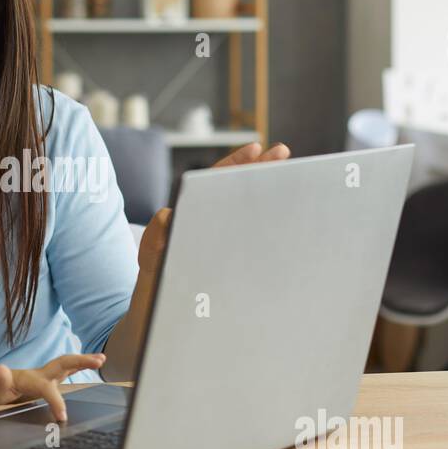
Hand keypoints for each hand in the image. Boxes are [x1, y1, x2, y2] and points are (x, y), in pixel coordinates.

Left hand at [0, 353, 106, 421]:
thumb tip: (1, 369)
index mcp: (30, 379)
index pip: (48, 389)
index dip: (57, 402)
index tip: (62, 418)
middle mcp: (40, 374)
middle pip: (63, 363)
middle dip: (81, 361)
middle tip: (100, 360)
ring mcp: (44, 375)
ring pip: (67, 365)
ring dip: (84, 361)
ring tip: (102, 359)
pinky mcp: (46, 379)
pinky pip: (66, 371)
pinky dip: (78, 367)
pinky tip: (91, 365)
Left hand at [137, 140, 290, 273]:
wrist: (164, 299)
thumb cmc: (158, 270)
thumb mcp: (154, 249)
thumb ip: (159, 232)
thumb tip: (168, 215)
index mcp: (193, 209)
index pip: (216, 178)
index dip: (236, 163)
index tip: (256, 149)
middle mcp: (210, 216)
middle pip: (237, 185)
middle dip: (260, 167)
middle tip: (283, 152)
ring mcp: (223, 232)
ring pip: (247, 205)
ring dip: (269, 190)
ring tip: (293, 175)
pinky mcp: (233, 252)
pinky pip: (254, 232)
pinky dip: (270, 222)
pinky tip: (289, 218)